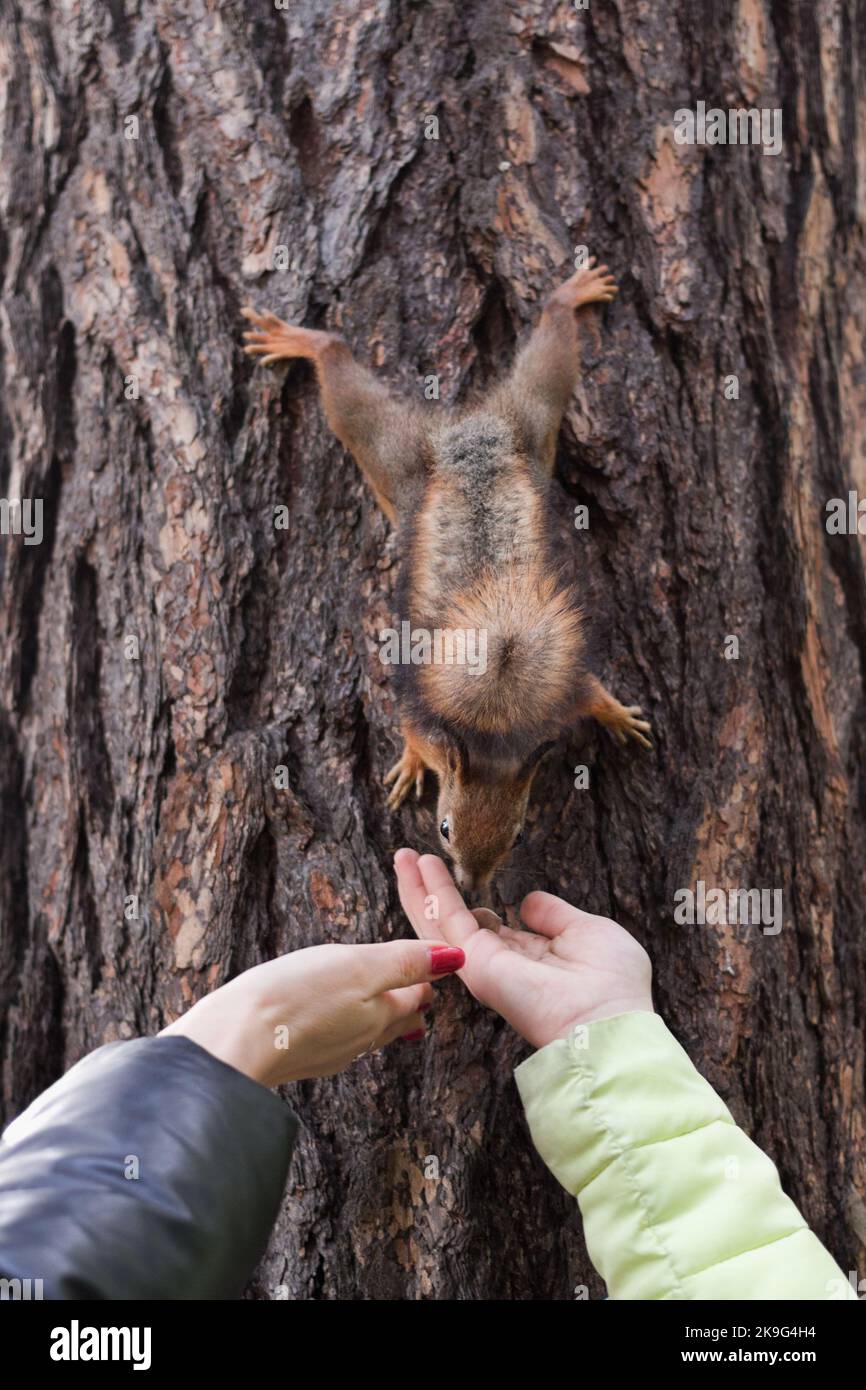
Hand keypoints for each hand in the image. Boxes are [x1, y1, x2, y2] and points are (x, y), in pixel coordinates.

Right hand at [160, 939, 463, 1086]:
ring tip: (387, 1005)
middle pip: (396, 1018)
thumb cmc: (294, 998)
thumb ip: (405, 962)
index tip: (437, 962)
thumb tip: (456, 957)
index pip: (417, 994)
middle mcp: (361, 1039)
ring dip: (380, 1016)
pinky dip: (344, 1026)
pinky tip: (332, 1021)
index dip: (428, 975)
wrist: (232, 1044)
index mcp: (381, 1014)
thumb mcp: (357, 966)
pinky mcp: (299, 1057)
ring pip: (367, 1032)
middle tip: (421, 987)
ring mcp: (330, 1053)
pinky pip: (335, 1039)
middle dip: (410, 1000)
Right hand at [394, 850, 652, 1048]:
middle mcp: (502, 964)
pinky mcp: (476, 964)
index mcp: (528, 959)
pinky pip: (447, 922)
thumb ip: (554, 915)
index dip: (470, 902)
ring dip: (419, 888)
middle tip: (409, 859)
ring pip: (440, 923)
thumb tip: (526, 902)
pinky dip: (430, 893)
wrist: (609, 1022)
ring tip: (403, 856)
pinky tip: (420, 867)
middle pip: (455, 923)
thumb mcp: (587, 931)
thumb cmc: (613, 985)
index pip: (488, 927)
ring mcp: (485, 967)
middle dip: (431, 891)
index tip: (453, 876)